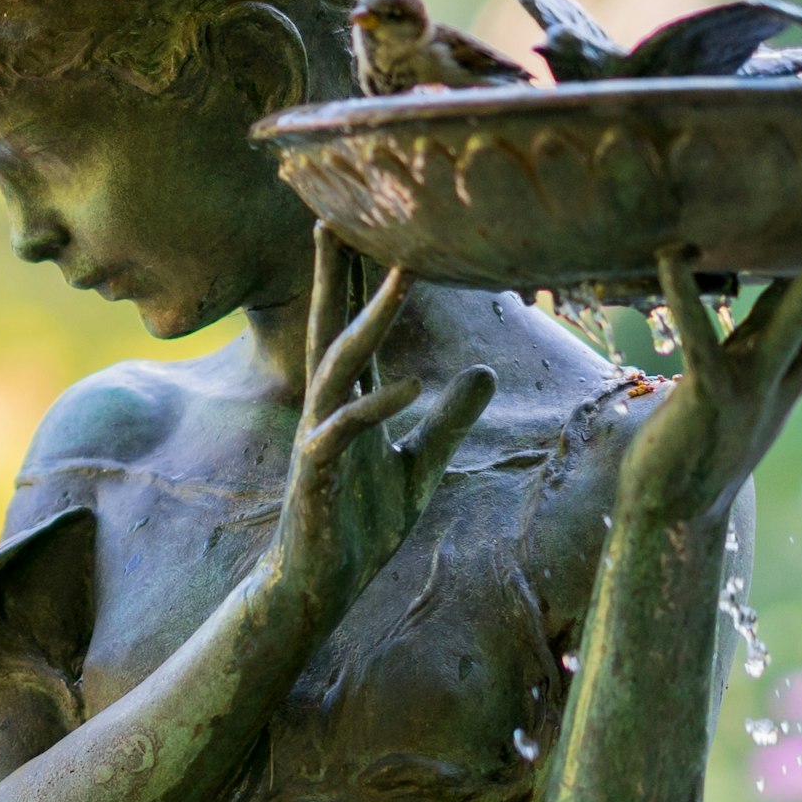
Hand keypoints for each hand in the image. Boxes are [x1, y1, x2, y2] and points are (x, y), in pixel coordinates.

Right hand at [271, 230, 498, 624]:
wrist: (318, 587)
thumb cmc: (360, 526)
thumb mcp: (421, 466)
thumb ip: (450, 420)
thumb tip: (483, 370)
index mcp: (351, 402)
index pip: (353, 327)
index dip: (360, 277)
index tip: (365, 223)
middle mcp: (328, 408)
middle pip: (331, 325)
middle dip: (338, 273)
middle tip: (340, 214)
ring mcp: (318, 437)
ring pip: (340, 363)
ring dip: (370, 320)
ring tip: (402, 279)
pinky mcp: (318, 474)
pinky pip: (347, 429)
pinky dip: (379, 404)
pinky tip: (413, 383)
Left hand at [619, 223, 801, 528]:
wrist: (674, 515)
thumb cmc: (694, 445)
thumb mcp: (737, 384)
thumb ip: (758, 340)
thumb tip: (779, 289)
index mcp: (789, 378)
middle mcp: (780, 382)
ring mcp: (750, 390)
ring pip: (796, 323)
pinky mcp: (708, 397)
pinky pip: (698, 337)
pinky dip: (683, 294)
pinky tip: (671, 253)